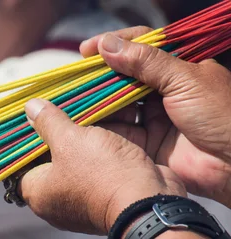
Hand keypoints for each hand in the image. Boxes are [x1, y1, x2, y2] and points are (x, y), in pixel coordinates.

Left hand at [20, 99, 185, 235]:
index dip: (24, 141)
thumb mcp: (70, 140)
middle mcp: (55, 201)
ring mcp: (81, 202)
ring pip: (77, 162)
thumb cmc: (101, 174)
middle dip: (57, 134)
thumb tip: (30, 108)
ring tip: (87, 110)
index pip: (18, 165)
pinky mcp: (106, 197)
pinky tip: (109, 126)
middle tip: (62, 108)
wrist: (149, 203)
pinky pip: (98, 169)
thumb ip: (49, 123)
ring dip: (84, 139)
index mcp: (37, 192)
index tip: (32, 118)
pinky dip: (103, 149)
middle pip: (49, 160)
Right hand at [81, 27, 230, 207]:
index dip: (114, 45)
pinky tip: (83, 121)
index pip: (141, 47)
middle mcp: (163, 91)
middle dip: (100, 75)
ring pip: (117, 104)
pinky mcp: (145, 143)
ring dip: (97, 100)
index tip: (87, 49)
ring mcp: (153, 118)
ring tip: (74, 98)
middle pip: (124, 77)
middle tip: (75, 76)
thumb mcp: (185, 80)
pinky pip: (118, 131)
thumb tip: (108, 45)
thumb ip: (146, 62)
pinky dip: (101, 126)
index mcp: (179, 68)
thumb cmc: (220, 115)